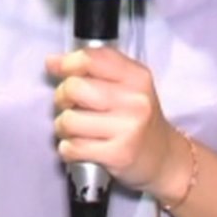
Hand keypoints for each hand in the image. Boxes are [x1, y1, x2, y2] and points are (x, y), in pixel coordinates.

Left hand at [46, 46, 188, 202]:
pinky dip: (68, 148)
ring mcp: (128, 129)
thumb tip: (52, 61)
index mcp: (137, 77)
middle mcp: (134, 100)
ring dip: (63, 127)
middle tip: (70, 105)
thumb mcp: (128, 85)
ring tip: (75, 129)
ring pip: (69, 120)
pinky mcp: (118, 155)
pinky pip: (73, 147)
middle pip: (74, 87)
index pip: (91, 58)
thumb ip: (94, 68)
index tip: (59, 70)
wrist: (164, 158)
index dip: (66, 63)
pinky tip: (79, 146)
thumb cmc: (138, 119)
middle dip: (62, 97)